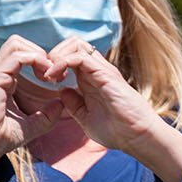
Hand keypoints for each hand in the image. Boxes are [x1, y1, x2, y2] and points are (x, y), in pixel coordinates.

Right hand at [0, 35, 64, 178]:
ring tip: (49, 74)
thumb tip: (60, 104)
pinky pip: (17, 56)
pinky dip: (35, 60)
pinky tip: (45, 77)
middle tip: (53, 73)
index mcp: (3, 79)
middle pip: (18, 42)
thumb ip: (46, 115)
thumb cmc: (1, 138)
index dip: (42, 60)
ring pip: (16, 43)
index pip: (21, 53)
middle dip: (40, 52)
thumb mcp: (31, 125)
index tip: (56, 77)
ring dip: (39, 54)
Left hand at [44, 36, 168, 153]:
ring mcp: (102, 70)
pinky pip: (80, 57)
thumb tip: (62, 91)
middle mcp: (97, 71)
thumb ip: (74, 104)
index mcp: (91, 79)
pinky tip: (55, 78)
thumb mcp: (86, 117)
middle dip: (53, 54)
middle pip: (73, 44)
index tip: (46, 80)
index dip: (54, 63)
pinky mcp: (105, 74)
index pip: (71, 56)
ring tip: (50, 75)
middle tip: (45, 74)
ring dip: (57, 55)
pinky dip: (62, 62)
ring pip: (76, 44)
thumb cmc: (116, 130)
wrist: (136, 137)